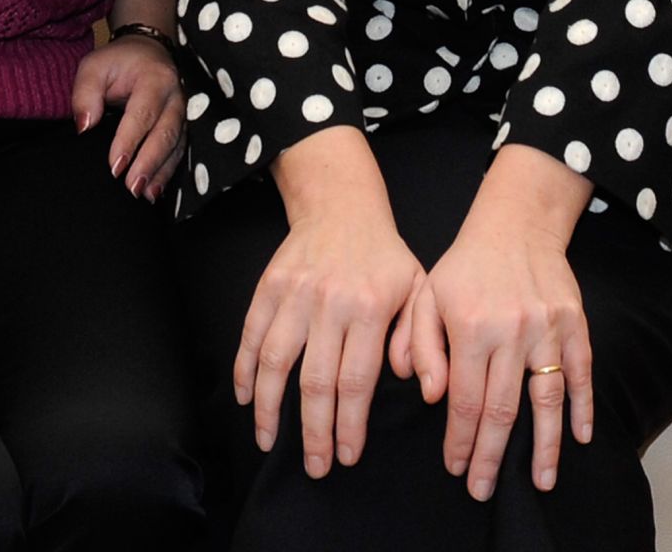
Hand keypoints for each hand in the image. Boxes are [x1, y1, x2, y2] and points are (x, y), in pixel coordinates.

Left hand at [71, 35, 183, 200]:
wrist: (147, 51)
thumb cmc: (117, 61)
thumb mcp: (93, 66)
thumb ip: (85, 93)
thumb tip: (84, 127)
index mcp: (154, 78)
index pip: (143, 113)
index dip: (130, 141)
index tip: (115, 166)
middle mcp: (174, 96)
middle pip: (165, 133)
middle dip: (149, 163)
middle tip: (131, 188)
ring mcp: (182, 112)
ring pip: (176, 145)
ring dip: (160, 172)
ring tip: (144, 195)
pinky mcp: (182, 126)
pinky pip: (179, 151)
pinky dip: (168, 172)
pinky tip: (154, 192)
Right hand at [237, 208, 425, 479]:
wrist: (342, 205)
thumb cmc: (385, 256)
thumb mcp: (420, 290)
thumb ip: (422, 340)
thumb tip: (426, 388)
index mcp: (371, 308)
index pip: (356, 381)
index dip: (349, 424)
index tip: (347, 457)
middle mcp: (330, 302)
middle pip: (316, 381)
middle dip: (314, 431)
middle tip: (315, 467)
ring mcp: (295, 293)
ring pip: (276, 361)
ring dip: (270, 408)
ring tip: (269, 442)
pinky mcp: (270, 284)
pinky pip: (251, 333)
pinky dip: (244, 368)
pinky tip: (246, 398)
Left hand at [390, 182, 592, 501]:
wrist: (515, 223)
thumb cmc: (464, 264)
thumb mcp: (428, 294)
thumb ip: (420, 344)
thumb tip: (430, 395)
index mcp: (471, 327)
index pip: (465, 400)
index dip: (460, 440)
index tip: (456, 467)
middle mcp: (511, 332)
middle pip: (503, 410)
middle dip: (492, 456)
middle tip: (484, 490)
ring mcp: (547, 329)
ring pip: (547, 400)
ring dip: (543, 447)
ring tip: (539, 482)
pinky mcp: (574, 324)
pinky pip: (581, 374)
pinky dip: (583, 408)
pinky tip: (579, 438)